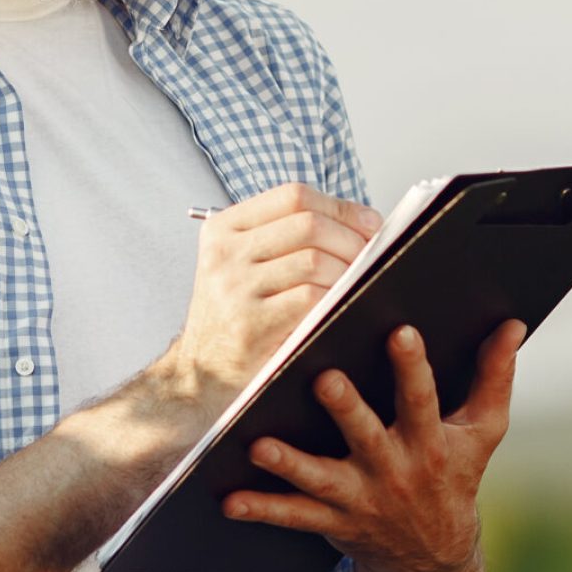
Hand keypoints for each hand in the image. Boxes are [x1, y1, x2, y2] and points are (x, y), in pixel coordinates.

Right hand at [168, 183, 381, 413]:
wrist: (200, 375)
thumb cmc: (235, 317)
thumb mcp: (242, 266)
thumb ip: (286, 238)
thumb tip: (363, 221)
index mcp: (222, 228)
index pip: (293, 196)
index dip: (341, 206)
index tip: (369, 222)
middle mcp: (224, 253)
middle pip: (309, 224)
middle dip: (352, 240)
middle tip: (371, 257)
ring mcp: (234, 288)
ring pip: (314, 260)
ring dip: (348, 272)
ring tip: (357, 284)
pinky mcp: (250, 325)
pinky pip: (310, 298)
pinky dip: (335, 299)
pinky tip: (339, 307)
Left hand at [222, 318, 525, 571]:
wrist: (434, 559)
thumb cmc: (455, 477)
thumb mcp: (483, 432)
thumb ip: (495, 376)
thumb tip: (514, 323)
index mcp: (430, 442)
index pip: (422, 399)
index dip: (413, 367)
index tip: (400, 330)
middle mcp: (394, 471)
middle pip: (368, 437)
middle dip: (347, 410)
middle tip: (324, 379)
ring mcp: (361, 500)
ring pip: (321, 481)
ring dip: (290, 464)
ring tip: (258, 444)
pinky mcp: (334, 523)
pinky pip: (294, 518)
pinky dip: (262, 510)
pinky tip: (230, 500)